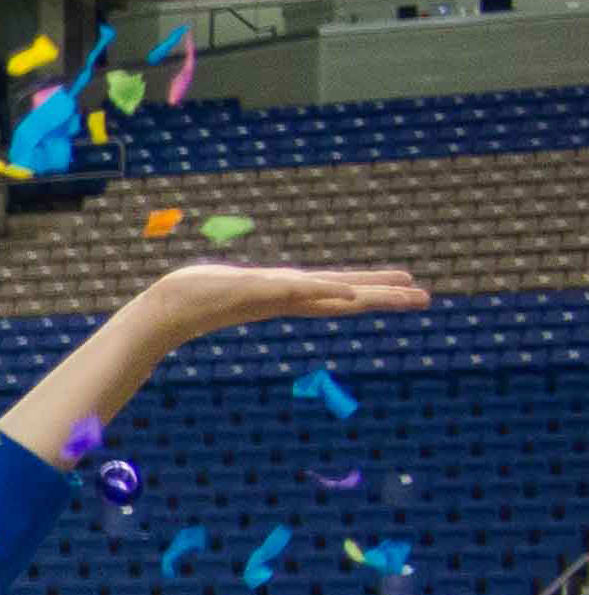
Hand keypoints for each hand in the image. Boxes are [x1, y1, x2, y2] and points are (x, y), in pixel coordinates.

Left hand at [134, 263, 425, 344]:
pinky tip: (350, 296)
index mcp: (290, 293)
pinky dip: (326, 295)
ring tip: (405, 295)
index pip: (342, 292)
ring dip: (369, 296)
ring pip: (333, 295)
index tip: (410, 287)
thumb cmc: (198, 296)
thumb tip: (272, 289)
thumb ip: (259, 289)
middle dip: (386, 297)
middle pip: (348, 295)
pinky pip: (301, 293)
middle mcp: (290, 296)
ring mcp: (278, 295)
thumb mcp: (238, 287)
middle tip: (427, 298)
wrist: (168, 307)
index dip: (376, 290)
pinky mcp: (259, 293)